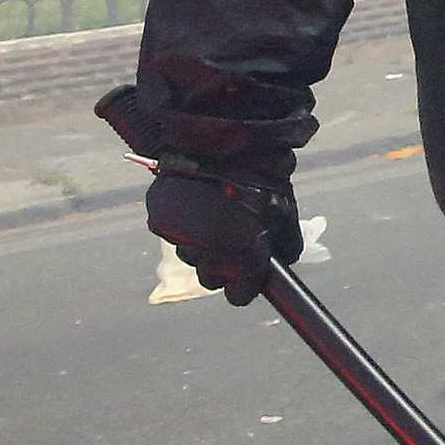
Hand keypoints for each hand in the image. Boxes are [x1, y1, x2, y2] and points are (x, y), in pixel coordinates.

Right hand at [146, 164, 302, 306]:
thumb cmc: (263, 182)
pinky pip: (174, 233)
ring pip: (191, 255)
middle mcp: (208, 258)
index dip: (245, 285)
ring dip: (201, 244)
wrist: (226, 148)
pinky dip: (184, 223)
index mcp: (242, 261)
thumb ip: (284, 246)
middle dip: (222, 266)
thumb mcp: (285, 216)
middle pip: (212, 278)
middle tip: (232, 242)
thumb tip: (284, 260)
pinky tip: (196, 204)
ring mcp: (181, 240)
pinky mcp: (160, 222)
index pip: (239, 296)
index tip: (249, 275)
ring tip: (214, 217)